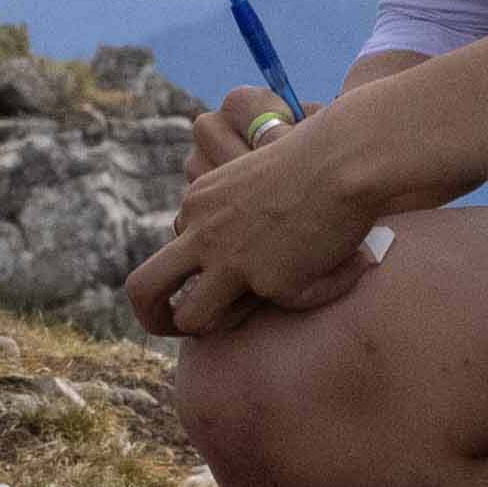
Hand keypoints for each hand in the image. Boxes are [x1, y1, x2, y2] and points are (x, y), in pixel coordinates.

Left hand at [126, 92, 393, 337]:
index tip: (228, 273)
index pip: (180, 250)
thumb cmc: (316, 157)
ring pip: (191, 319)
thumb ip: (241, 215)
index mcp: (199, 203)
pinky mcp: (269, 284)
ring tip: (253, 313)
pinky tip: (342, 266)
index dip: (203, 269)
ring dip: (213, 328)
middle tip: (176, 327)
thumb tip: (251, 256)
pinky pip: (285, 306)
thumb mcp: (258, 178)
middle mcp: (204, 234)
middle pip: (143, 287)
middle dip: (152, 317)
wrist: (344, 158)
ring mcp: (232, 262)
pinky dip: (316, 292)